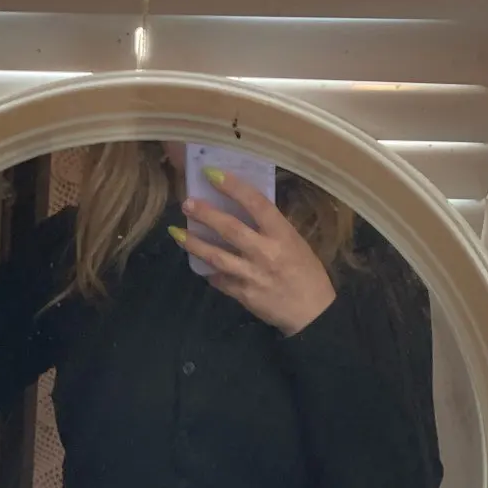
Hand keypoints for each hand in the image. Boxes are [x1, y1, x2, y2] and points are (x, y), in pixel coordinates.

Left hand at [173, 168, 336, 335]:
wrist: (311, 312)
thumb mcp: (294, 242)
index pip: (255, 203)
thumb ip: (270, 228)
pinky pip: (220, 280)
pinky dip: (209, 271)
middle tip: (187, 203)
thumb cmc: (307, 272)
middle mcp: (265, 252)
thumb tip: (243, 211)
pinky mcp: (243, 295)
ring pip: (217, 257)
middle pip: (230, 229)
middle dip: (205, 214)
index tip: (212, 174)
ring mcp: (252, 275)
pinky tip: (199, 264)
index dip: (233, 187)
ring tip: (176, 232)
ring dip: (194, 244)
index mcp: (282, 234)